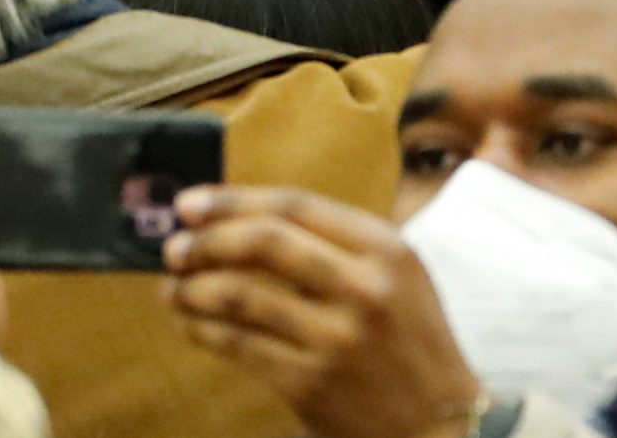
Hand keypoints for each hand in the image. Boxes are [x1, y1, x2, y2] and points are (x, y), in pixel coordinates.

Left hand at [163, 186, 480, 437]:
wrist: (443, 425)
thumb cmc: (407, 343)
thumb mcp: (392, 277)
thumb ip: (329, 245)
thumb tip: (235, 220)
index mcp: (385, 249)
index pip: (293, 205)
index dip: (231, 200)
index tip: (188, 204)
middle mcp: (365, 287)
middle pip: (262, 242)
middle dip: (205, 240)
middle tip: (173, 249)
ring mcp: (338, 337)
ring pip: (239, 295)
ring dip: (191, 288)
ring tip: (173, 288)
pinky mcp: (311, 381)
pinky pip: (237, 343)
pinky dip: (202, 328)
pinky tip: (191, 322)